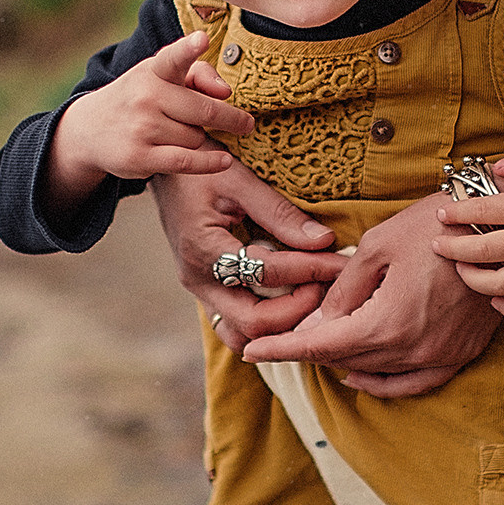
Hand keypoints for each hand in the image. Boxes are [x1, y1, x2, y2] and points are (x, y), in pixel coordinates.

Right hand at [48, 32, 253, 212]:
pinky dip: (209, 163)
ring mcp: (141, 127)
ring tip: (182, 134)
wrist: (91, 129)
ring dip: (199, 138)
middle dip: (230, 119)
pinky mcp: (139, 157)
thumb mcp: (161, 76)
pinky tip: (224, 160)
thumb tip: (225, 92)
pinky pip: (188, 162)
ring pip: (196, 137)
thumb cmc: (141, 97)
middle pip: (203, 110)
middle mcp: (145, 96)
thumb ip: (199, 74)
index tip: (202, 39)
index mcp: (153, 70)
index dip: (188, 49)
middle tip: (247, 124)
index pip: (172, 58)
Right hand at [150, 161, 350, 348]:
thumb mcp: (239, 179)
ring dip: (281, 325)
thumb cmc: (199, 168)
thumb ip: (279, 213)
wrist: (162, 170)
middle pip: (253, 323)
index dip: (310, 270)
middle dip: (298, 310)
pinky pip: (236, 325)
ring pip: (242, 336)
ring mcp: (199, 290)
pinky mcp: (206, 292)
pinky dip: (267, 322)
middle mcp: (197, 279)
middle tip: (328, 288)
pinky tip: (292, 301)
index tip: (340, 262)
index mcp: (203, 249)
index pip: (266, 274)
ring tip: (312, 298)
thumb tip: (323, 240)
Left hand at [241, 195, 501, 394]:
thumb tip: (316, 327)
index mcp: (387, 323)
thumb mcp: (376, 248)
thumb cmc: (434, 226)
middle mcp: (412, 350)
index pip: (321, 346)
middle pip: (346, 361)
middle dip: (310, 349)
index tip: (251, 351)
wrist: (499, 227)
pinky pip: (414, 384)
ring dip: (342, 363)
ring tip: (316, 348)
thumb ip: (342, 293)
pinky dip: (383, 384)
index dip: (281, 349)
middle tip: (280, 336)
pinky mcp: (460, 355)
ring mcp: (440, 357)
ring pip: (376, 374)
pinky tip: (361, 376)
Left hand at [432, 143, 503, 317]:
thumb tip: (496, 169)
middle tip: (437, 245)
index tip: (441, 214)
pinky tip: (495, 299)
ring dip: (473, 280)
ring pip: (500, 285)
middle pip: (482, 250)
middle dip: (452, 249)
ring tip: (461, 269)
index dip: (456, 212)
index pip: (482, 210)